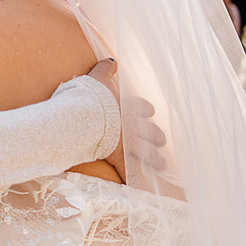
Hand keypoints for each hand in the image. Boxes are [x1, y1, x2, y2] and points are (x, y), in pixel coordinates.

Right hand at [87, 58, 167, 180]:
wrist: (83, 115)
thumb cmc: (89, 96)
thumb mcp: (96, 78)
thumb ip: (105, 70)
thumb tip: (111, 60)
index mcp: (128, 105)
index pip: (143, 107)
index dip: (147, 109)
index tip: (150, 111)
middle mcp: (133, 124)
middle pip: (152, 132)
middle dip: (157, 136)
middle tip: (161, 140)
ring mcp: (128, 142)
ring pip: (148, 153)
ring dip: (155, 158)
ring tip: (162, 163)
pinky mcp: (119, 156)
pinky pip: (128, 170)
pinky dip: (133, 178)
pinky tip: (138, 185)